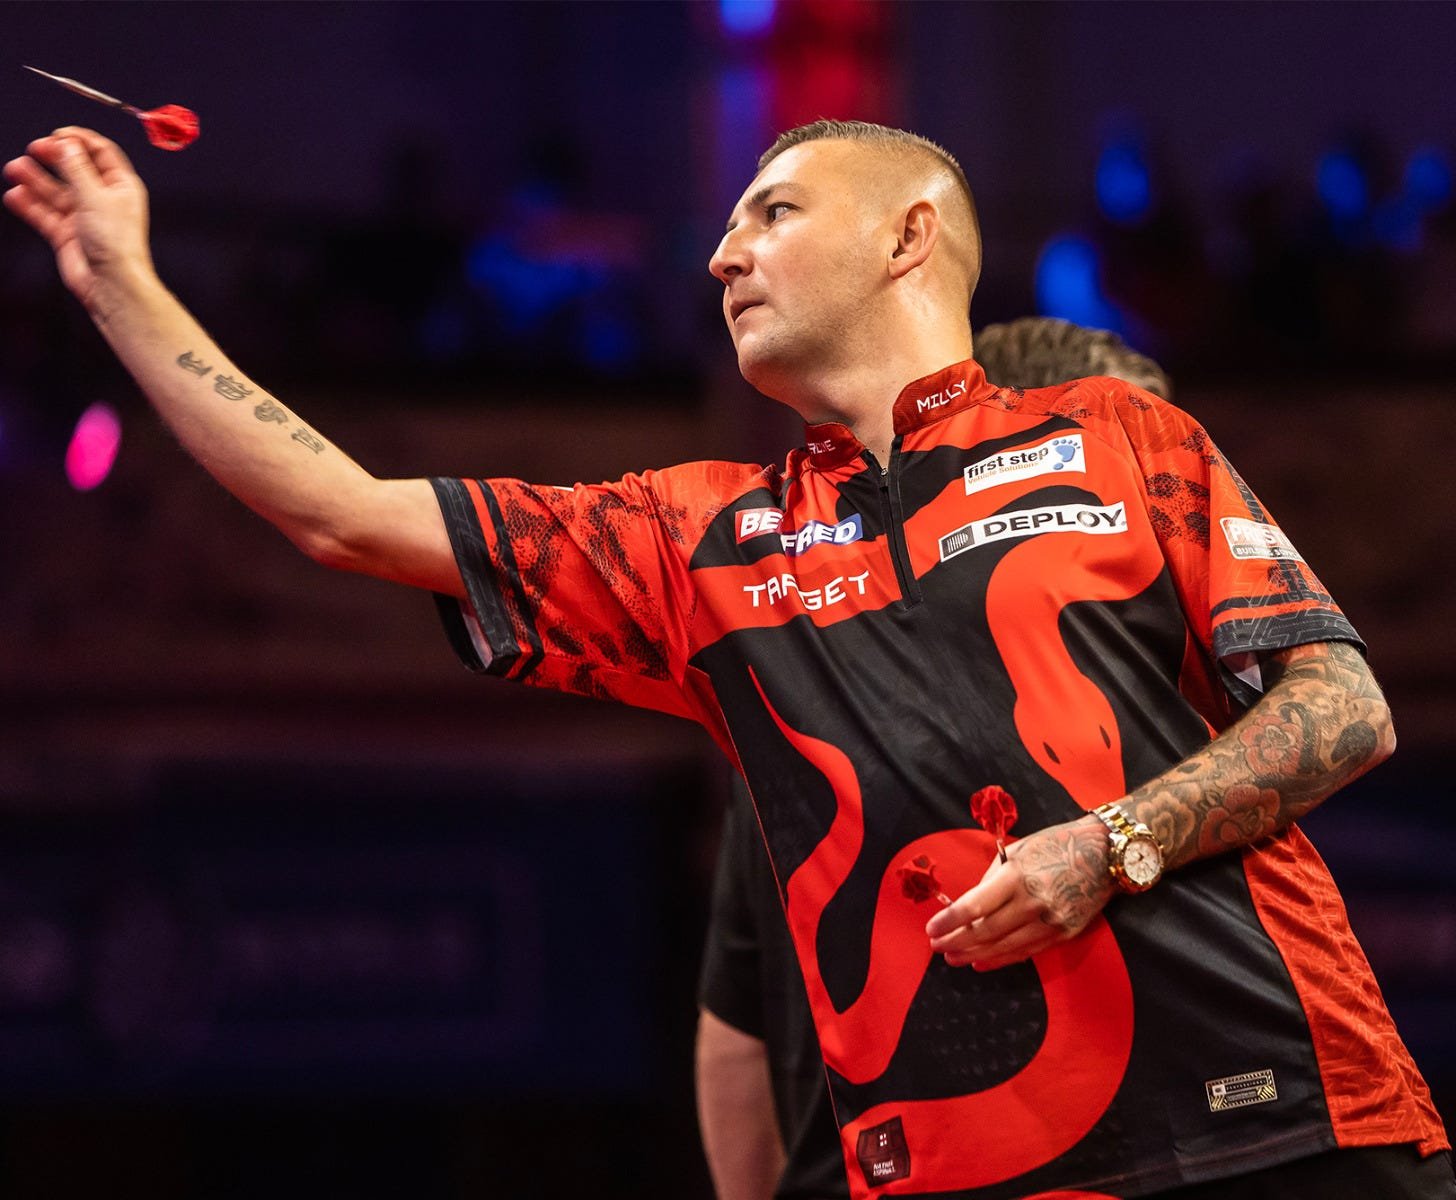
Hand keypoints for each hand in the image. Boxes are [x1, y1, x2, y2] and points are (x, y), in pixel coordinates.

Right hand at [3, 126, 152, 310]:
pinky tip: (15, 196)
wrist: (110, 283)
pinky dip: (29, 204)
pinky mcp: (67, 234)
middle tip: (35, 149)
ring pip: (54, 191)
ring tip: (15, 169)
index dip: (79, 140)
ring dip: (34, 179)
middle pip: (74, 169)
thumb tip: (66, 143)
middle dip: (53, 156)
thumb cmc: (116, 244)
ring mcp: (83, 217)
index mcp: (121, 187)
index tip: (58, 134)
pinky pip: (44, 213)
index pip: (101, 153)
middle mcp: (103, 200)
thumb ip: (76, 167)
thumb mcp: (95, 195)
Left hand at [925, 814, 1113, 968]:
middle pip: (985, 932)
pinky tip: (981, 962)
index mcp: (1016, 876)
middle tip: (936, 946)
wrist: (1104, 854)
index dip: (949, 921)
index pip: (974, 907)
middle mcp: (1033, 902)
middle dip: (955, 941)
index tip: (930, 929)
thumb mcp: (1016, 852)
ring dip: (973, 955)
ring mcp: (1050, 921)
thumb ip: (991, 880)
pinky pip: (1026, 952)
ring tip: (952, 957)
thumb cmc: (1054, 845)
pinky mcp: (1063, 934)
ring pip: (1003, 947)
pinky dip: (1000, 960)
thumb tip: (968, 907)